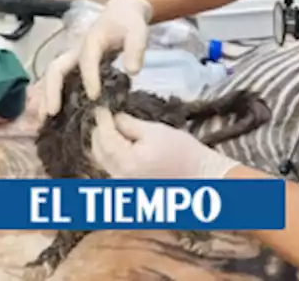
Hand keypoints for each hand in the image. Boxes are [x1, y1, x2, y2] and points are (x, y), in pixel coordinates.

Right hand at [40, 0, 153, 115]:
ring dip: (45, 96)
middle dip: (51, 90)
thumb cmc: (128, 23)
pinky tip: (47, 115)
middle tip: (51, 112)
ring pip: (53, 77)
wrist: (121, 12)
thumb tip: (132, 71)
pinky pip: (58, 82)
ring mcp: (72, 58)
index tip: (94, 97)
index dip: (89, 77)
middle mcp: (76, 50)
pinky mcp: (73, 66)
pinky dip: (49, 96)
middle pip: (56, 68)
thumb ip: (136, 49)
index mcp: (92, 40)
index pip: (87, 59)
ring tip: (41, 119)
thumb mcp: (138, 30)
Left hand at [90, 108, 239, 179]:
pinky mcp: (129, 189)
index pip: (104, 137)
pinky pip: (112, 169)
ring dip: (105, 144)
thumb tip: (112, 117)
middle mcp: (121, 178)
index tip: (101, 108)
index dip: (102, 120)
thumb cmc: (182, 151)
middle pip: (98, 151)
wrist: (200, 177)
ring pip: (103, 161)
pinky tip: (122, 145)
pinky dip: (112, 156)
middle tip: (107, 116)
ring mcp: (123, 186)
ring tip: (115, 129)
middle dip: (100, 132)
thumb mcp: (155, 130)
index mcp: (128, 162)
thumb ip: (129, 124)